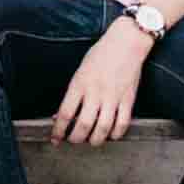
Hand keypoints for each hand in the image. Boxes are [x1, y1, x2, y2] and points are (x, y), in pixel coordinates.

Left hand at [51, 20, 150, 146]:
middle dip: (75, 139)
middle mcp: (96, 92)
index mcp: (80, 83)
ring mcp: (113, 97)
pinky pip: (122, 124)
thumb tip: (63, 114)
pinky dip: (115, 134)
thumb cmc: (101, 54)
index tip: (55, 138)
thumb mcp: (81, 70)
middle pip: (83, 125)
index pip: (65, 113)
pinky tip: (110, 134)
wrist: (126, 42)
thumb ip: (73, 92)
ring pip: (102, 129)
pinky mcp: (128, 99)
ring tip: (90, 141)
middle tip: (73, 141)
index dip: (58, 130)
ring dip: (95, 140)